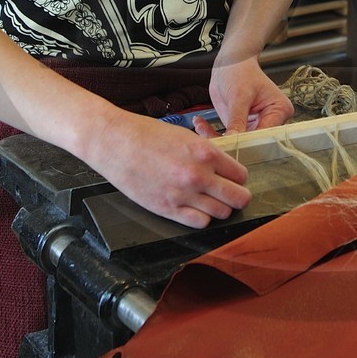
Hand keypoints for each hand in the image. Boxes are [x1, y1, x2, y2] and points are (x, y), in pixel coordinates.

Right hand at [85, 109, 253, 227]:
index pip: (241, 175)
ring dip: (220, 208)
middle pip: (238, 198)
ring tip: (210, 201)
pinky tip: (195, 208)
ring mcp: (183, 195)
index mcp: (206, 153)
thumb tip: (223, 166)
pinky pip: (200, 223)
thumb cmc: (147, 134)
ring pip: (222, 213)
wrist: (115, 143)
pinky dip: (202, 218)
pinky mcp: (167, 209)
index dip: (238, 177)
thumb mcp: (185, 136)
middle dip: (238, 196)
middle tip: (230, 194)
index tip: (232, 178)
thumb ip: (207, 152)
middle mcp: (198, 176)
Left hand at [205, 58, 294, 136]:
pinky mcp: (240, 127)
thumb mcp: (239, 95)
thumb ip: (237, 119)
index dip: (249, 140)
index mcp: (279, 110)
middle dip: (232, 142)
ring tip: (201, 128)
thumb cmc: (240, 71)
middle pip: (253, 141)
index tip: (230, 143)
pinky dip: (211, 132)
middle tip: (212, 141)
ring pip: (238, 142)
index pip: (266, 132)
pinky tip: (199, 124)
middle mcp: (270, 120)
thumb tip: (234, 139)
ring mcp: (254, 125)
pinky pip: (227, 136)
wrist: (229, 63)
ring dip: (217, 138)